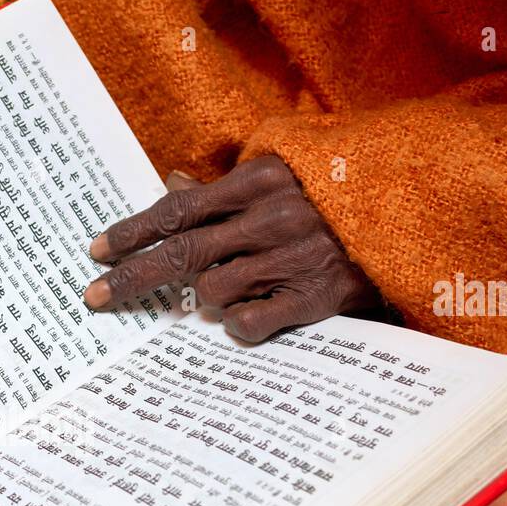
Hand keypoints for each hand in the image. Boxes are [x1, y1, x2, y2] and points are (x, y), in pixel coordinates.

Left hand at [83, 156, 378, 341]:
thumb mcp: (280, 182)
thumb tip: (169, 185)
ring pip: (210, 292)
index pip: (177, 209)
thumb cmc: (332, 204)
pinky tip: (249, 316)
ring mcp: (293, 258)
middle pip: (180, 253)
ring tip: (234, 290)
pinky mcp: (314, 298)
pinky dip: (235, 325)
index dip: (131, 232)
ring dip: (205, 299)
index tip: (95, 252)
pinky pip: (246, 324)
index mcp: (260, 181)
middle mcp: (272, 217)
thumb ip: (223, 191)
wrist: (411, 223)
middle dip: (131, 277)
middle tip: (95, 298)